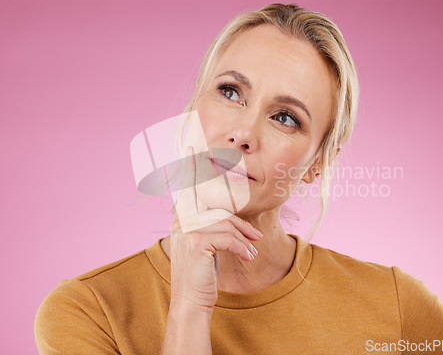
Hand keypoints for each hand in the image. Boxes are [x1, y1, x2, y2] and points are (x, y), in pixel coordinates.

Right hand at [168, 146, 262, 310]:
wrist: (191, 303)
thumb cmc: (201, 275)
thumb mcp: (206, 247)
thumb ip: (212, 227)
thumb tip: (230, 216)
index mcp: (180, 219)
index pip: (190, 189)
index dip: (193, 168)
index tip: (192, 146)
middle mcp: (180, 221)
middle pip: (220, 212)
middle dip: (241, 225)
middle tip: (256, 236)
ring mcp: (186, 229)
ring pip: (226, 224)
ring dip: (244, 239)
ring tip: (253, 252)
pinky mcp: (196, 241)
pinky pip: (228, 238)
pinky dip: (242, 247)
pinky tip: (248, 257)